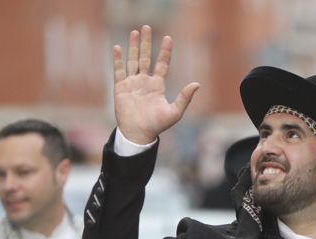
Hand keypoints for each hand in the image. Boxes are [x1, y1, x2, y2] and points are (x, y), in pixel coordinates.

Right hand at [113, 25, 200, 144]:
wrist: (139, 134)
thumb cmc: (157, 125)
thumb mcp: (175, 112)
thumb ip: (184, 97)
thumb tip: (197, 84)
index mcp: (158, 85)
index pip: (162, 64)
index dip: (165, 51)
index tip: (168, 38)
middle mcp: (145, 81)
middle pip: (145, 57)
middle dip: (146, 42)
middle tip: (146, 27)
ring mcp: (132, 83)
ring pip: (132, 60)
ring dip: (133, 46)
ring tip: (134, 32)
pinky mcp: (121, 87)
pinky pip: (119, 70)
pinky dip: (118, 59)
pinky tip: (118, 47)